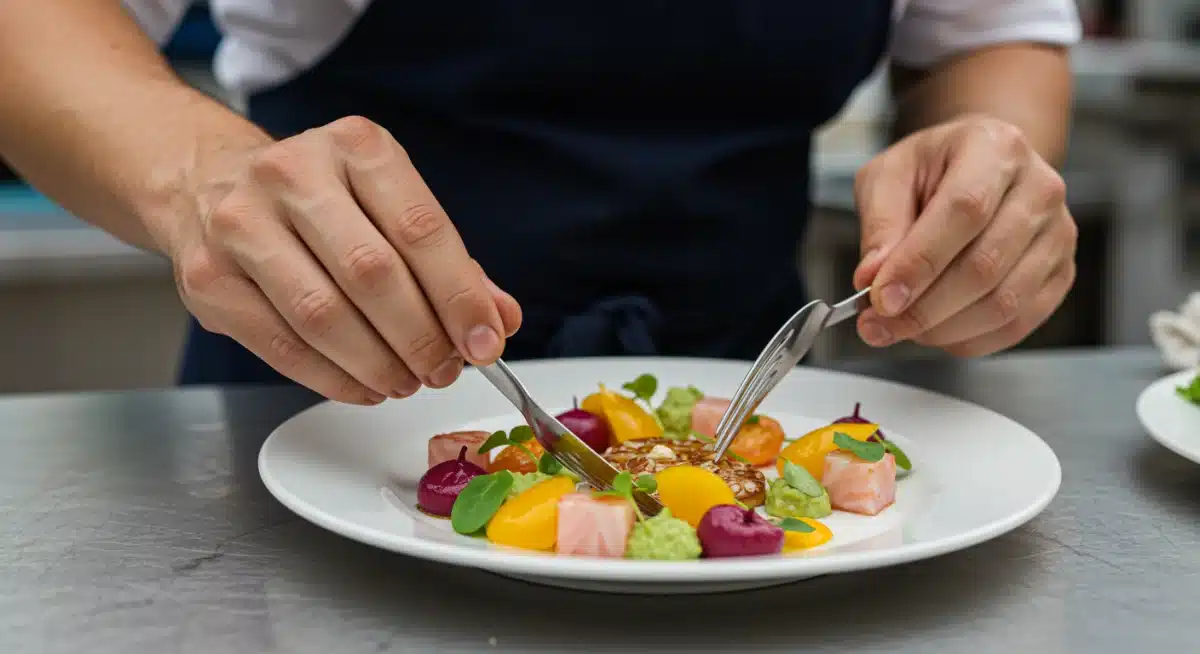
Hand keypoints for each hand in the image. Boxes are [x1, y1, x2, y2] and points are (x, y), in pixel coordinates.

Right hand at [168, 116, 521, 403]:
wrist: (205, 181)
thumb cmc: (316, 198)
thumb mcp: (387, 203)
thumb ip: (449, 262)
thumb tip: (499, 319)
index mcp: (355, 147)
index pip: (420, 228)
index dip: (459, 295)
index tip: (484, 340)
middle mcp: (293, 174)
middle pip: (372, 273)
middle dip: (420, 337)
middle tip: (444, 370)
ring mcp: (241, 224)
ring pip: (323, 315)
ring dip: (378, 363)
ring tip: (406, 381)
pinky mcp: (209, 278)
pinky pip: (283, 345)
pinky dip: (334, 378)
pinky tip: (365, 385)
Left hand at [851, 114, 1076, 356]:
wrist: (979, 169)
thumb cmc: (932, 171)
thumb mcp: (888, 177)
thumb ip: (879, 225)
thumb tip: (873, 278)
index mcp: (995, 148)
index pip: (964, 211)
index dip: (920, 263)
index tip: (881, 299)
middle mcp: (1039, 189)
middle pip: (985, 265)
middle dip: (923, 308)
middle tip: (877, 325)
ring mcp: (1058, 234)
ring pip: (1004, 303)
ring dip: (943, 329)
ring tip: (901, 327)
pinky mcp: (1061, 273)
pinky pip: (1018, 323)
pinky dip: (970, 340)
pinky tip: (936, 332)